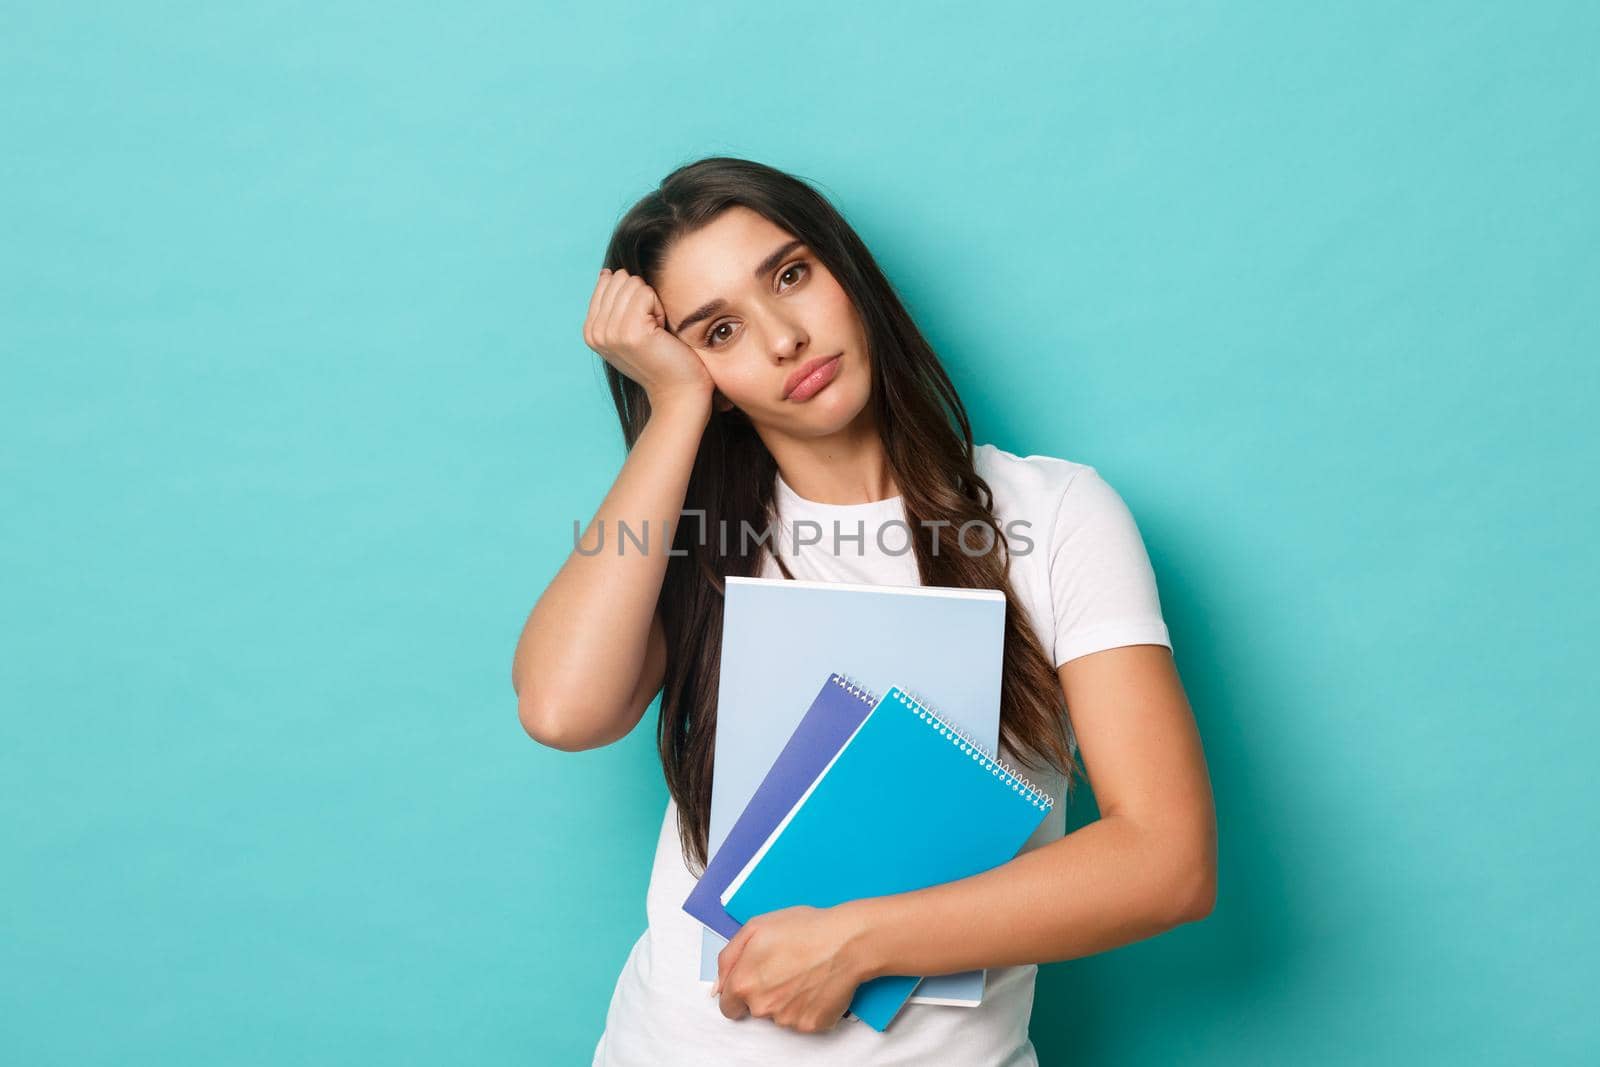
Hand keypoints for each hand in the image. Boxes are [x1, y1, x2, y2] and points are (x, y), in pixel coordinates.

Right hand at [583, 267, 714, 409]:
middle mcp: (595, 332)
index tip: (641, 326)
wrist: (678, 392)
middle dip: (642, 298)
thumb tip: (607, 272)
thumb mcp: (628, 329)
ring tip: (655, 332)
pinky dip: (660, 309)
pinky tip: (661, 332)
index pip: (608, 281)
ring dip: (652, 304)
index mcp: (590, 330)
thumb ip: (613, 304)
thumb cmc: (661, 358)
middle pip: (620, 279)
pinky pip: (646, 293)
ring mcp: (610, 332)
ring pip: (634, 284)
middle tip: (650, 329)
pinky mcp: (630, 332)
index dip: (633, 297)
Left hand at [713, 905, 872, 1033]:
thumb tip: (717, 987)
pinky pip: (802, 1020)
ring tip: (805, 973)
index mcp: (743, 983)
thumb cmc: (804, 929)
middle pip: (754, 1010)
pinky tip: (816, 985)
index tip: (755, 980)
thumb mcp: (756, 927)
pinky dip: (807, 1006)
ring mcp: (786, 1019)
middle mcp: (762, 1007)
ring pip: (778, 1016)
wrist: (847, 941)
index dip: (740, 991)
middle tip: (786, 969)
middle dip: (765, 993)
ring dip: (787, 1000)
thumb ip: (728, 959)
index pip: (728, 1006)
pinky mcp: (810, 1025)